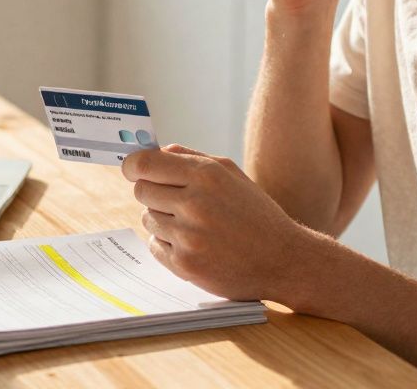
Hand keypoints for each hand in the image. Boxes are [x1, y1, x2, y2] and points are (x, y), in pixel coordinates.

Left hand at [121, 143, 304, 300]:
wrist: (284, 260)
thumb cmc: (256, 214)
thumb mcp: (231, 174)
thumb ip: (192, 158)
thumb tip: (157, 151)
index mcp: (206, 176)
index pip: (145, 164)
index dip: (132, 166)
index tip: (132, 169)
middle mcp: (194, 204)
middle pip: (141, 191)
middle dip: (152, 193)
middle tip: (173, 200)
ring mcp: (188, 237)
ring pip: (147, 219)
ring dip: (163, 220)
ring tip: (193, 225)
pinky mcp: (185, 265)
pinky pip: (155, 246)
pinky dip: (167, 245)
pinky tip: (194, 244)